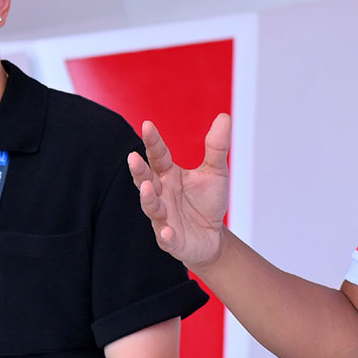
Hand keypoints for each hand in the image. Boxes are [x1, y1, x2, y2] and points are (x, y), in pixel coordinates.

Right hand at [127, 114, 231, 268]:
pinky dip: (166, 234)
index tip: (147, 125)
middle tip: (133, 157)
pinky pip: (166, 237)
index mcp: (168, 174)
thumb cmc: (207, 202)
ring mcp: (164, 217)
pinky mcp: (171, 240)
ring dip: (149, 199)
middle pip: (146, 180)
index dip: (152, 142)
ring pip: (152, 207)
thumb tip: (224, 117)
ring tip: (149, 188)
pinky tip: (167, 230)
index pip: (158, 156)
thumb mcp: (216, 171)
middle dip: (139, 170)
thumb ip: (216, 147)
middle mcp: (161, 194)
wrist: (213, 236)